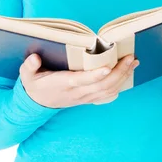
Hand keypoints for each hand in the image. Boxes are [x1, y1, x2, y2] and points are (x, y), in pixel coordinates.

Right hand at [19, 53, 139, 107]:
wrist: (36, 104)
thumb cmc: (34, 84)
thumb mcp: (27, 75)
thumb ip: (29, 66)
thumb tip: (34, 58)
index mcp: (62, 84)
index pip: (81, 81)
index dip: (95, 76)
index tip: (108, 68)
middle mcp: (76, 93)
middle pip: (101, 86)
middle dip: (118, 72)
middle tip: (130, 57)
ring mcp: (84, 97)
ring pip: (107, 90)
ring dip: (123, 77)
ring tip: (134, 62)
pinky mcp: (88, 98)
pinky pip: (107, 94)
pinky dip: (120, 85)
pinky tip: (128, 74)